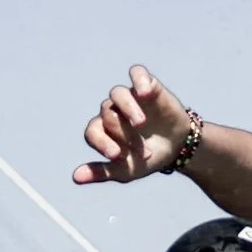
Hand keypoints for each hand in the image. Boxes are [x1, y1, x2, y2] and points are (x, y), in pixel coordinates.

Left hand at [73, 66, 192, 185]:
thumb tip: (75, 178)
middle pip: (108, 115)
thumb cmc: (147, 159)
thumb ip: (101, 172)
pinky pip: (137, 73)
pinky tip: (145, 93)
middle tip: (143, 151)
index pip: (92, 132)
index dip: (102, 143)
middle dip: (125, 135)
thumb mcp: (125, 171)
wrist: (176, 149)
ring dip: (128, 108)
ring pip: (118, 93)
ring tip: (141, 124)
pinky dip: (139, 81)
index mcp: (103, 130)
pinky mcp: (147, 85)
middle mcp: (112, 110)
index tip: (118, 155)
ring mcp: (129, 97)